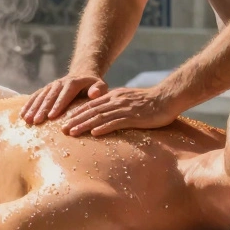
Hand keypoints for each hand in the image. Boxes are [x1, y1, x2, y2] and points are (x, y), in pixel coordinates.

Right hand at [22, 73, 109, 123]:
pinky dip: (29, 105)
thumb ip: (99, 89)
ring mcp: (51, 86)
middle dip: (42, 109)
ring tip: (27, 120)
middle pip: (50, 96)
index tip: (51, 116)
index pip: (65, 94)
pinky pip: (36, 96)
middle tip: (36, 121)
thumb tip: (94, 93)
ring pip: (41, 97)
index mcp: (73, 83)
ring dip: (33, 108)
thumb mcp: (100, 85)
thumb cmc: (94, 85)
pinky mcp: (46, 89)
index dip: (58, 105)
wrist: (83, 74)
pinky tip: (22, 114)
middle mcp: (60, 83)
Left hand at [63, 87, 177, 136]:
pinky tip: (94, 133)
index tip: (66, 121)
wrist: (168, 97)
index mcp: (114, 96)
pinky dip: (104, 127)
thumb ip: (117, 106)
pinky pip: (116, 122)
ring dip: (84, 125)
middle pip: (91, 111)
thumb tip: (106, 115)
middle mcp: (116, 100)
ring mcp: (124, 108)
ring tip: (72, 132)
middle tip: (62, 129)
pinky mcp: (134, 116)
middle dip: (75, 120)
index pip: (91, 105)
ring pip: (100, 117)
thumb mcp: (129, 100)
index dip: (77, 113)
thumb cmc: (151, 102)